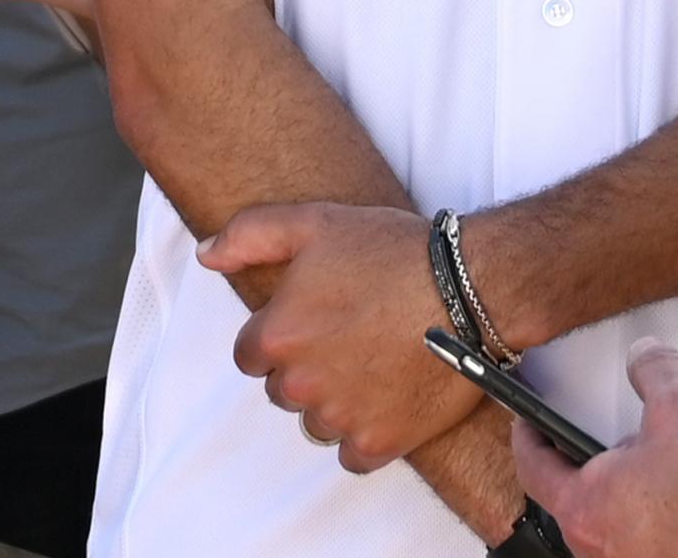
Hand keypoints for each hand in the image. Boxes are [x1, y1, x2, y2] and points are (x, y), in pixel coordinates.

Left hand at [196, 202, 478, 472]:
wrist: (471, 290)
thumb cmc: (393, 252)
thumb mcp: (313, 223)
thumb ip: (248, 235)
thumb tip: (205, 255)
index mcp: (278, 334)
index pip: (249, 356)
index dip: (277, 337)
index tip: (311, 321)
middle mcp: (301, 383)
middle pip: (283, 390)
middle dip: (305, 369)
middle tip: (347, 337)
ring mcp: (340, 417)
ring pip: (315, 423)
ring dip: (333, 403)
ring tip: (371, 364)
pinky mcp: (379, 443)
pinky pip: (351, 454)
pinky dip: (363, 434)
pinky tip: (385, 399)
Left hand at [513, 339, 677, 557]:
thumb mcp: (677, 407)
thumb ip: (653, 371)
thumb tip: (646, 353)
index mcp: (584, 506)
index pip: (534, 469)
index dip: (528, 440)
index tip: (526, 425)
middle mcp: (598, 548)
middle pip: (571, 503)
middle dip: (582, 472)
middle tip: (598, 449)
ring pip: (606, 529)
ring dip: (617, 504)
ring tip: (647, 478)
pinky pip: (638, 546)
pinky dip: (646, 527)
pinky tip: (674, 509)